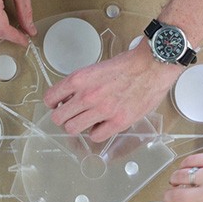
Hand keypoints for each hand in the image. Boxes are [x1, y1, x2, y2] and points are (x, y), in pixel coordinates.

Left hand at [43, 41, 182, 142]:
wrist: (152, 66)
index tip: (58, 105)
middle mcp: (87, 96)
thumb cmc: (128, 65)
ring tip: (88, 121)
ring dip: (78, 126)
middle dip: (63, 117)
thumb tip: (70, 97)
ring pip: (72, 129)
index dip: (53, 104)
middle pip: (58, 118)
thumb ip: (82, 83)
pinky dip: (97, 132)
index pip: (51, 98)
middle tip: (72, 115)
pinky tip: (103, 125)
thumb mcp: (96, 68)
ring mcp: (102, 110)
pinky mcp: (117, 122)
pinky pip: (95, 136)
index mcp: (79, 79)